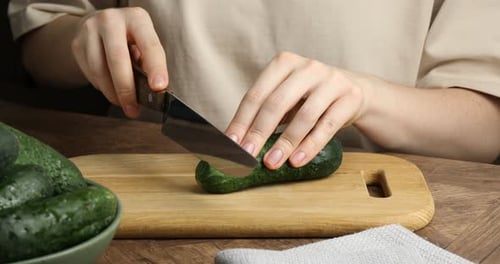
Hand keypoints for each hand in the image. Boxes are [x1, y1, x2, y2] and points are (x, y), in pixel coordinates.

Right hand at [71, 7, 167, 117]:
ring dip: (112, 93)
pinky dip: (102, 87)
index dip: (155, 68)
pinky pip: (90, 73)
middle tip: (133, 109)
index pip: (149, 45)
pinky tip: (111, 90)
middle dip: (127, 89)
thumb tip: (153, 89)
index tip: (158, 87)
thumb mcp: (145, 42)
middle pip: (118, 59)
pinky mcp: (77, 44)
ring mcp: (90, 30)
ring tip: (124, 104)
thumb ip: (149, 62)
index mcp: (136, 18)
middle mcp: (111, 20)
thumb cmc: (130, 37)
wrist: (100, 24)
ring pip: (99, 70)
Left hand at [226, 51, 374, 168]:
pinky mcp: (349, 98)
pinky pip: (327, 125)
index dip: (242, 121)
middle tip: (247, 156)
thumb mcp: (287, 97)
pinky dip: (310, 145)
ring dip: (285, 143)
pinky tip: (297, 160)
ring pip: (304, 116)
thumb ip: (265, 113)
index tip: (232, 144)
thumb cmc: (310, 97)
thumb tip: (238, 143)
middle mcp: (308, 67)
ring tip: (272, 163)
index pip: (257, 94)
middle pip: (277, 103)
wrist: (355, 91)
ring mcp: (331, 80)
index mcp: (284, 63)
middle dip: (259, 132)